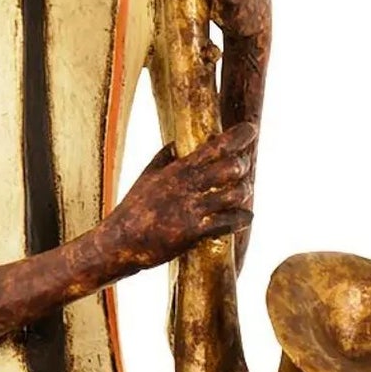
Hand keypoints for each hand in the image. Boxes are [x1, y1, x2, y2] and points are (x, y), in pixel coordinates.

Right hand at [100, 122, 256, 272]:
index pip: (214, 146)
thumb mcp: (146, 177)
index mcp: (177, 169)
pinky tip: (244, 218)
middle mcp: (187, 186)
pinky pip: (229, 222)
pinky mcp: (194, 232)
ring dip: (245, 193)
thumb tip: (175, 145)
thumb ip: (163, 158)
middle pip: (232, 168)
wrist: (120, 242)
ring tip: (243, 193)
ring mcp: (192, 209)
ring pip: (235, 194)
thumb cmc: (132, 209)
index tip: (250, 129)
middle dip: (244, 167)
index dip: (237, 136)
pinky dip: (242, 219)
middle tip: (244, 169)